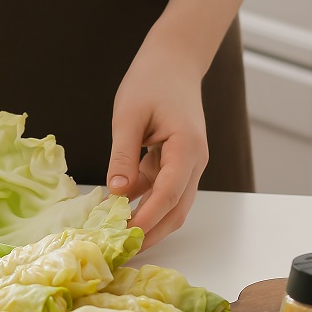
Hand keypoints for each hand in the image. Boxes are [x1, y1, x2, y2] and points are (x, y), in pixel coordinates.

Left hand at [106, 24, 209, 249]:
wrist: (173, 60)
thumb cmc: (151, 80)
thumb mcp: (128, 115)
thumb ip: (123, 155)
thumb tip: (116, 193)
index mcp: (187, 147)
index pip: (169, 193)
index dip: (148, 218)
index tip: (126, 237)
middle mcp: (194, 161)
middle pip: (177, 209)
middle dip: (152, 233)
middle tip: (122, 251)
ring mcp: (188, 164)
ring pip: (172, 205)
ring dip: (148, 222)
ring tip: (118, 238)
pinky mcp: (176, 163)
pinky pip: (162, 191)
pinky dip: (144, 204)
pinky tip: (118, 211)